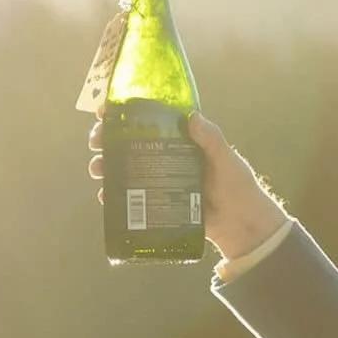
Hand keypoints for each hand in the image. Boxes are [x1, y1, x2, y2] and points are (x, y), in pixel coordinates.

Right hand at [87, 112, 287, 262]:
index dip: (125, 114)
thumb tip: (192, 117)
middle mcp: (168, 157)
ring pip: (128, 170)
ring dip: (107, 168)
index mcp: (182, 141)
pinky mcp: (160, 204)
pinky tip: (105, 197)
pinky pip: (135, 198)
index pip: (150, 120)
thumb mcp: (226, 160)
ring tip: (96, 170)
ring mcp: (162, 181)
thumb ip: (211, 140)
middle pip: (131, 144)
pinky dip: (117, 197)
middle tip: (95, 143)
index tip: (105, 111)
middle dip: (108, 141)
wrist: (243, 227)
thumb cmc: (238, 189)